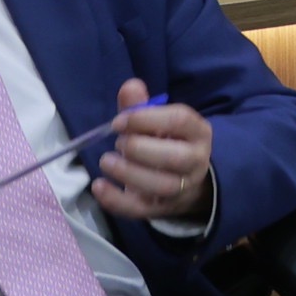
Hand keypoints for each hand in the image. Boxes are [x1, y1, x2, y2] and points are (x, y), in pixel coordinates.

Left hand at [87, 80, 212, 226]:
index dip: (146, 118)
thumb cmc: (168, 144)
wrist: (186, 181)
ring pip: (161, 185)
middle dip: (139, 148)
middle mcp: (196, 160)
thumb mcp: (159, 123)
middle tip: (119, 143)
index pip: (180, 121)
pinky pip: (140, 209)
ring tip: (107, 161)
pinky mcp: (160, 209)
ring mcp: (181, 188)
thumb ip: (141, 106)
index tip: (119, 121)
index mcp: (197, 132)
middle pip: (174, 157)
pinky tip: (98, 186)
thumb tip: (130, 86)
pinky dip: (115, 200)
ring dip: (128, 172)